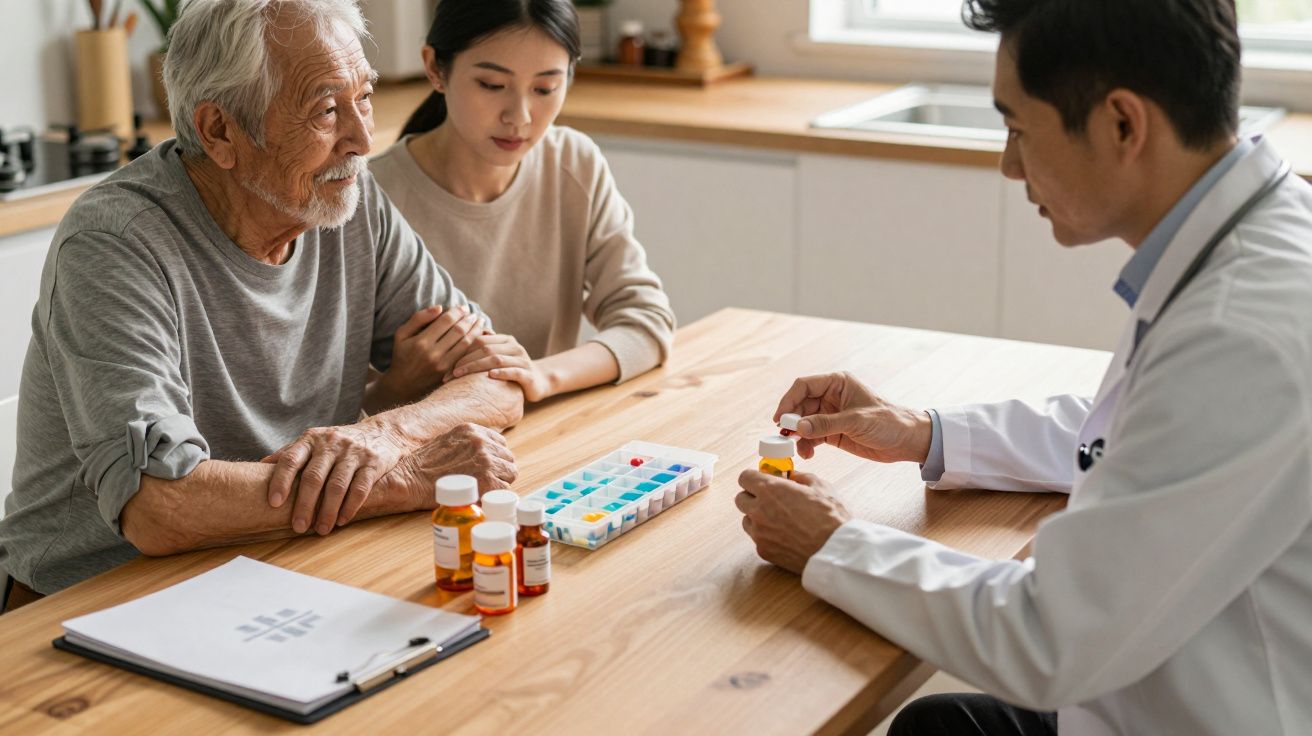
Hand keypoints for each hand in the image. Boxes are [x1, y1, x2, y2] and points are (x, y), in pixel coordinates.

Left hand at [265, 421, 407, 534]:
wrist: (381, 432)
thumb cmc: (338, 444)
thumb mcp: (313, 442)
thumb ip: (290, 453)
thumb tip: (259, 466)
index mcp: (311, 440)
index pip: (291, 460)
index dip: (281, 481)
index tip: (274, 503)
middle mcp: (331, 444)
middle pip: (314, 477)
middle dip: (304, 505)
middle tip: (298, 527)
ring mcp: (353, 453)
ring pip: (337, 485)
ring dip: (328, 511)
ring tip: (321, 530)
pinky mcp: (373, 463)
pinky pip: (360, 488)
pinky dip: (350, 507)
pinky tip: (342, 521)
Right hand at [377, 305, 483, 405]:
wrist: (402, 385)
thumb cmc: (402, 355)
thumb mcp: (402, 334)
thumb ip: (419, 318)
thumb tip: (439, 307)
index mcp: (421, 342)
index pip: (446, 321)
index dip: (457, 312)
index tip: (463, 307)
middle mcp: (433, 354)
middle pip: (458, 331)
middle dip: (468, 320)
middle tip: (473, 314)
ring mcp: (443, 365)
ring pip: (465, 343)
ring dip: (475, 330)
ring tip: (479, 322)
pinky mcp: (449, 373)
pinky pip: (465, 355)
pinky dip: (474, 344)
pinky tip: (478, 337)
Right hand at [385, 422, 517, 500]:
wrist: (409, 480)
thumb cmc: (421, 467)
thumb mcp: (446, 443)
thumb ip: (466, 445)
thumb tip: (479, 456)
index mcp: (472, 430)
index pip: (500, 443)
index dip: (495, 458)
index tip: (486, 469)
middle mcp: (481, 441)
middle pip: (508, 458)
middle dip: (499, 471)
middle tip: (484, 483)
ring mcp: (486, 460)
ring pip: (510, 474)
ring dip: (499, 484)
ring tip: (481, 490)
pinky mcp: (488, 480)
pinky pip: (505, 490)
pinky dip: (495, 497)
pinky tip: (481, 498)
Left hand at [446, 334, 552, 401]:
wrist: (538, 381)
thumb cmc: (512, 369)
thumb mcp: (498, 356)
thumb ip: (484, 348)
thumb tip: (459, 341)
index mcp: (505, 340)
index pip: (480, 340)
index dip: (462, 350)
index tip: (447, 364)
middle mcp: (515, 347)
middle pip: (486, 349)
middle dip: (465, 360)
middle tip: (450, 372)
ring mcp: (522, 360)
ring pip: (497, 359)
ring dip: (476, 367)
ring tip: (460, 375)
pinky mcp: (528, 374)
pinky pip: (513, 372)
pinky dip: (501, 373)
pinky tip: (489, 376)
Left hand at [735, 470, 850, 574]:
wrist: (835, 552)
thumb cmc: (830, 518)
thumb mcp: (820, 486)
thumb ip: (801, 478)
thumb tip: (793, 476)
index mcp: (771, 490)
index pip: (744, 478)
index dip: (754, 477)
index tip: (762, 479)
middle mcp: (759, 511)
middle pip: (740, 499)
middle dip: (752, 496)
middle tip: (770, 498)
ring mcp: (759, 533)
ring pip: (747, 520)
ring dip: (757, 517)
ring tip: (779, 519)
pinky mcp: (764, 552)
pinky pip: (758, 539)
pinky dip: (767, 536)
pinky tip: (785, 536)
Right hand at [775, 372, 931, 464]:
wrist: (906, 441)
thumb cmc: (888, 422)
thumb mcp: (856, 421)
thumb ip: (826, 424)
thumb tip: (798, 427)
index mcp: (837, 383)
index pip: (804, 386)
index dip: (789, 400)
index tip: (780, 417)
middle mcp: (831, 397)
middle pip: (800, 405)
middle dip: (792, 421)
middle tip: (786, 436)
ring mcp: (830, 415)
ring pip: (804, 422)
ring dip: (798, 435)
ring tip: (800, 449)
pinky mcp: (833, 432)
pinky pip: (811, 436)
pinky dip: (806, 444)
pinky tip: (808, 453)